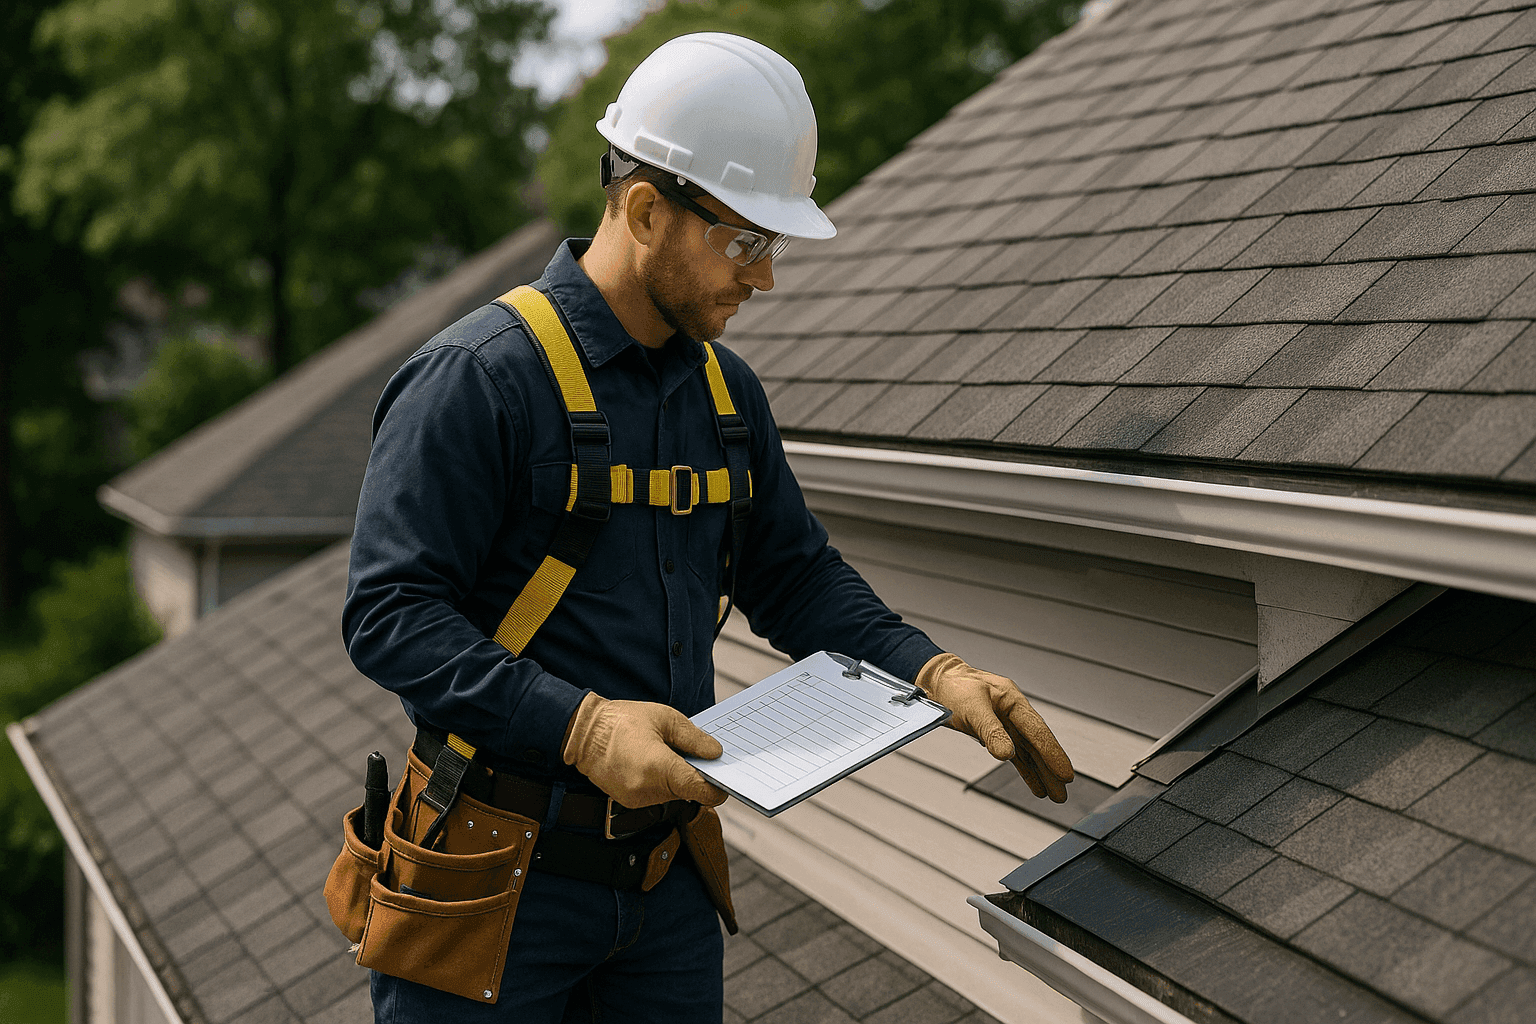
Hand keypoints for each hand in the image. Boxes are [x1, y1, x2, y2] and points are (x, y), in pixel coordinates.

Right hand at [561, 693, 727, 808]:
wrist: (582, 733)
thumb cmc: (621, 721)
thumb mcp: (665, 718)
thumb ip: (694, 738)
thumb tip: (715, 753)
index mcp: (659, 768)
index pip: (701, 791)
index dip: (717, 788)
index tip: (724, 779)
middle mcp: (648, 790)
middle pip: (689, 793)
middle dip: (695, 776)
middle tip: (693, 754)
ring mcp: (637, 799)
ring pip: (673, 795)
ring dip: (677, 779)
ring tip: (666, 753)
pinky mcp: (629, 802)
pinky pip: (657, 796)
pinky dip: (662, 782)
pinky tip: (652, 762)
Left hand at [916, 654, 1073, 802]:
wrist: (937, 680)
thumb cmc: (954, 686)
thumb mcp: (972, 707)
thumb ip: (990, 730)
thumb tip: (1006, 754)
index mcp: (1012, 701)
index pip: (1037, 731)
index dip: (1052, 753)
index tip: (1064, 773)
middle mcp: (1013, 713)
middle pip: (1037, 744)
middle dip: (1051, 768)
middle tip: (1063, 791)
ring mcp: (1005, 723)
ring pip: (1028, 752)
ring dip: (1042, 773)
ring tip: (1055, 795)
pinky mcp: (995, 733)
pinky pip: (1016, 754)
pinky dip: (1026, 770)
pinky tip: (1036, 784)